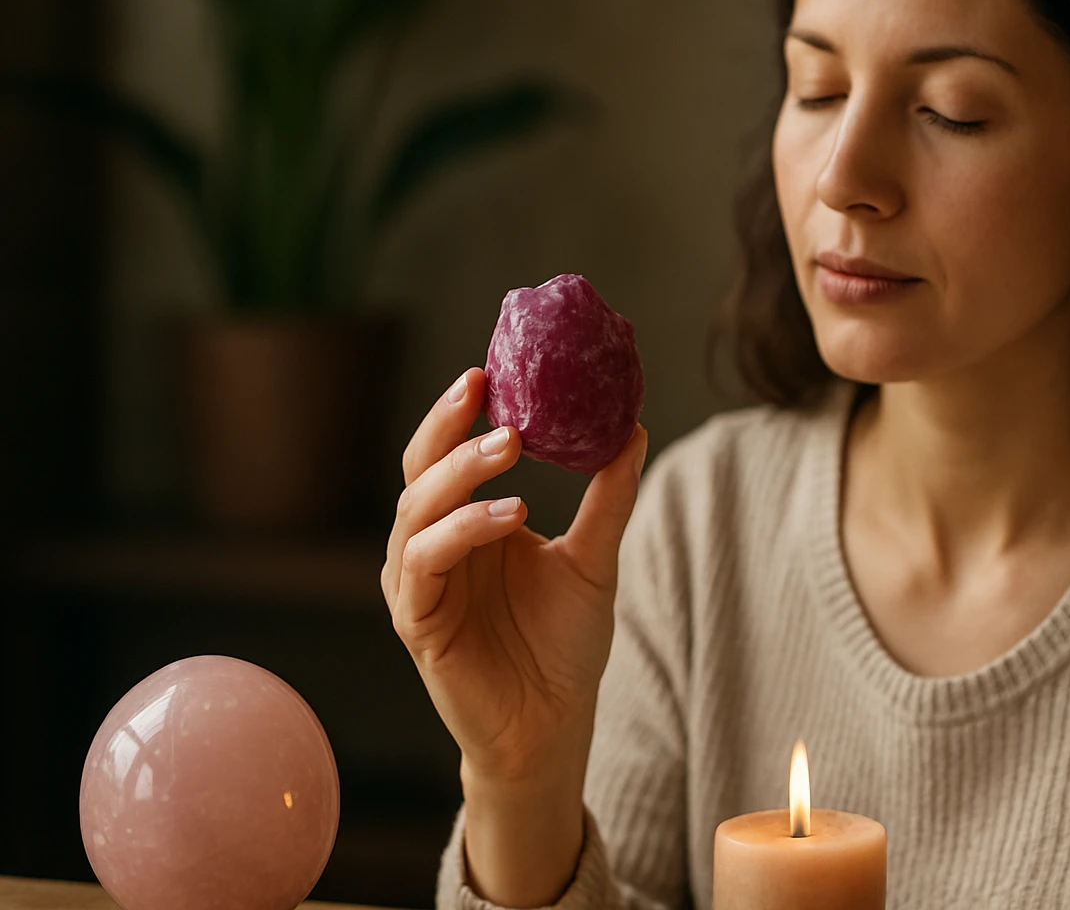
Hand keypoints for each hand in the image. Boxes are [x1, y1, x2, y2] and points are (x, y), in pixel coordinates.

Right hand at [381, 367, 647, 784]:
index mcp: (466, 522)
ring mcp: (419, 583)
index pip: (448, 452)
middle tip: (484, 388)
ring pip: (416, 509)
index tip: (490, 367)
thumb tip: (632, 427)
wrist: (554, 724)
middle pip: (419, 468)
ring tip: (509, 446)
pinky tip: (511, 514)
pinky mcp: (417, 622)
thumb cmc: (564, 643)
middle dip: (447, 424)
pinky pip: (427, 563)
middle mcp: (433, 546)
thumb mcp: (595, 557)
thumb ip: (607, 497)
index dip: (459, 410)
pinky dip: (464, 530)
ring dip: (461, 472)